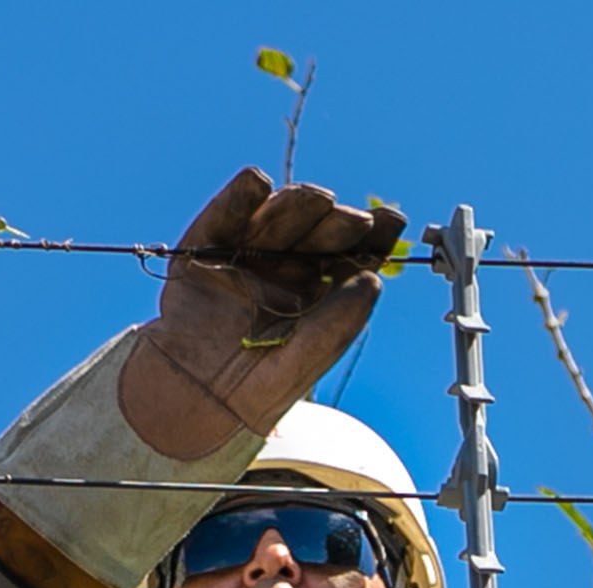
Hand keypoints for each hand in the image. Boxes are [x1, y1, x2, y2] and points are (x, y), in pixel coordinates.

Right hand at [119, 167, 406, 460]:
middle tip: (356, 220)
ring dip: (297, 204)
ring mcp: (244, 255)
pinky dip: (238, 197)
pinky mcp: (204, 251)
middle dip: (337, 223)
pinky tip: (256, 182)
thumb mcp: (308, 357)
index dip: (371, 237)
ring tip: (317, 198)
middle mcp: (283, 266)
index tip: (393, 222)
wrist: (199, 401)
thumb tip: (374, 279)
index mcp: (315, 289)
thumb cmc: (259, 387)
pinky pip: (223, 217)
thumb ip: (340, 321)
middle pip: (315, 232)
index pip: (347, 254)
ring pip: (275, 219)